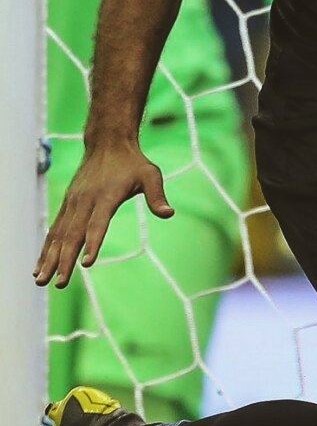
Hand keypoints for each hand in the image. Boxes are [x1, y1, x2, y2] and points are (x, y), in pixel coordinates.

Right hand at [34, 140, 173, 288]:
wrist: (107, 142)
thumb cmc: (132, 162)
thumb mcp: (151, 175)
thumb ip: (157, 195)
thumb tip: (168, 214)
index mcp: (106, 196)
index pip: (97, 224)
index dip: (92, 243)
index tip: (86, 264)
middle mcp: (85, 201)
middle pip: (73, 235)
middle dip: (64, 261)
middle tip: (57, 283)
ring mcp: (73, 203)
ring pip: (58, 235)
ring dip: (49, 259)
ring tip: (40, 281)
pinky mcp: (68, 205)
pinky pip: (55, 230)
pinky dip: (46, 249)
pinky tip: (40, 266)